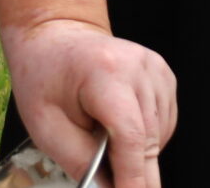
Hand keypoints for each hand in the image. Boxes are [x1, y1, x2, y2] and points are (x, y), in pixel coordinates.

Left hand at [6, 18, 175, 187]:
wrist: (56, 37)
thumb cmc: (45, 76)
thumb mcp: (46, 126)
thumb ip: (80, 161)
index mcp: (105, 72)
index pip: (130, 136)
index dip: (133, 177)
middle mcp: (138, 66)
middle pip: (149, 140)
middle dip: (136, 175)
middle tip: (119, 186)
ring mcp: (155, 69)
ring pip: (159, 136)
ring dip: (138, 153)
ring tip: (103, 139)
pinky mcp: (163, 75)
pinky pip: (163, 123)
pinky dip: (145, 138)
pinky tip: (119, 129)